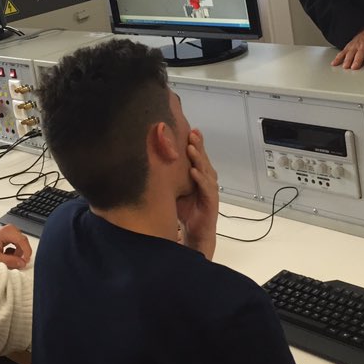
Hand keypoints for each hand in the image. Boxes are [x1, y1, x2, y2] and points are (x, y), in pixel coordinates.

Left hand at [0, 225, 31, 269]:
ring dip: (16, 254)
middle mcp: (10, 229)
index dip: (26, 253)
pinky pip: (16, 244)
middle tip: (16, 263)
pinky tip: (5, 255)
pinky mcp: (8, 235)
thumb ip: (10, 261)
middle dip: (20, 254)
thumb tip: (22, 263)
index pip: (23, 241)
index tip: (25, 262)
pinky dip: (13, 252)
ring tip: (6, 259)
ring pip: (20, 244)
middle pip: (23, 243)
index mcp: (8, 231)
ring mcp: (9, 231)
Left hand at [175, 129, 218, 260]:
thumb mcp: (175, 190)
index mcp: (200, 176)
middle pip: (203, 159)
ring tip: (191, 148)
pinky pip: (207, 188)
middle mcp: (207, 180)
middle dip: (198, 145)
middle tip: (192, 133)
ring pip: (206, 170)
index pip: (198, 156)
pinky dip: (200, 179)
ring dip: (199, 159)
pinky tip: (194, 172)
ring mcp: (210, 190)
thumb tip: (152, 162)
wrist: (195, 233)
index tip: (189, 129)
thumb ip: (169, 177)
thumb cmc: (185, 210)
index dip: (195, 143)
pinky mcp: (211, 202)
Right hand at [332, 28, 363, 69]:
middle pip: (359, 54)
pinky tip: (335, 64)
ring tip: (346, 67)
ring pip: (350, 54)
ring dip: (347, 61)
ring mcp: (354, 48)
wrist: (362, 32)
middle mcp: (363, 47)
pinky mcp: (347, 49)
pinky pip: (342, 53)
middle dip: (357, 61)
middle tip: (355, 67)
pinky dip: (338, 58)